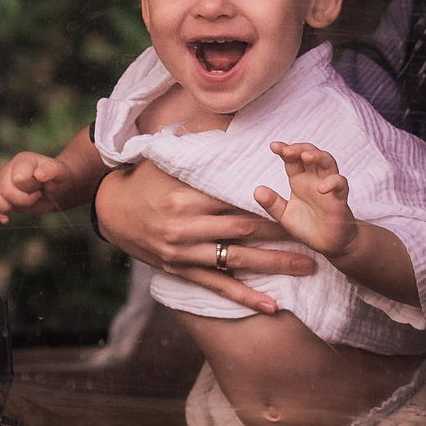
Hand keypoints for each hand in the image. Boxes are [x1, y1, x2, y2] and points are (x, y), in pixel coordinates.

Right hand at [0, 151, 70, 223]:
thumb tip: (40, 174)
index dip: (29, 189)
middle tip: (35, 196)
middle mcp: (9, 169)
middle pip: (5, 190)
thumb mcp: (61, 173)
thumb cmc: (59, 179)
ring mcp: (1, 181)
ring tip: (15, 209)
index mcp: (23, 161)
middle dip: (22, 200)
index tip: (40, 187)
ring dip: (2, 207)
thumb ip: (52, 170)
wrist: (56, 189)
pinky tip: (5, 219)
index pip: (18, 178)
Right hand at [94, 159, 311, 314]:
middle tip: (315, 236)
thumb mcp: (166, 156)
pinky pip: (217, 286)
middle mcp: (186, 228)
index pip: (235, 199)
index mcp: (186, 197)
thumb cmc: (144, 179)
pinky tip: (271, 306)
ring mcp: (184, 253)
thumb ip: (199, 143)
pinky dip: (245, 297)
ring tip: (307, 267)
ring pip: (237, 261)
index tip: (298, 201)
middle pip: (243, 230)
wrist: (110, 211)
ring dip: (274, 265)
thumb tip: (230, 118)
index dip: (268, 202)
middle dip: (281, 234)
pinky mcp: (181, 272)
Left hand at [255, 142, 357, 259]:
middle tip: (287, 150)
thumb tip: (257, 190)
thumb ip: (272, 204)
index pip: (293, 159)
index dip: (285, 150)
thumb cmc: (308, 227)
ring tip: (306, 156)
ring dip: (318, 156)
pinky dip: (333, 183)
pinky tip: (321, 188)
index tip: (274, 146)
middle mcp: (314, 179)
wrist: (329, 245)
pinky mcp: (339, 199)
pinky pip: (340, 184)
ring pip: (328, 162)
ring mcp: (329, 187)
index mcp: (299, 180)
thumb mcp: (285, 216)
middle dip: (300, 148)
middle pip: (311, 154)